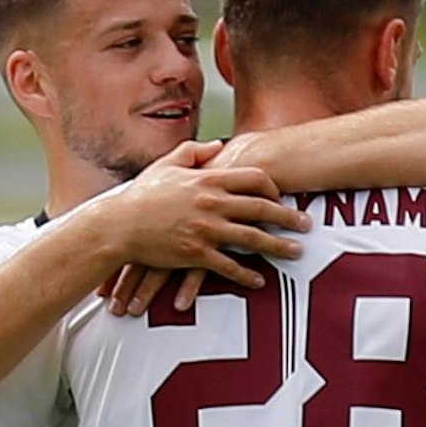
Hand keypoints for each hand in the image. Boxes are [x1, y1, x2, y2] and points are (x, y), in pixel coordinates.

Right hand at [87, 140, 311, 315]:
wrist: (119, 225)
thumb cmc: (142, 195)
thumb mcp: (166, 165)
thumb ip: (194, 152)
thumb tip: (219, 146)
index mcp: (207, 180)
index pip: (253, 178)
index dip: (274, 186)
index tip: (284, 196)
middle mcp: (211, 203)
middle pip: (261, 208)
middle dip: (288, 216)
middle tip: (306, 224)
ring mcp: (205, 230)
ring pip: (252, 238)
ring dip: (278, 246)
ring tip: (297, 252)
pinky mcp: (196, 254)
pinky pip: (229, 266)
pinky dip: (247, 275)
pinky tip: (260, 280)